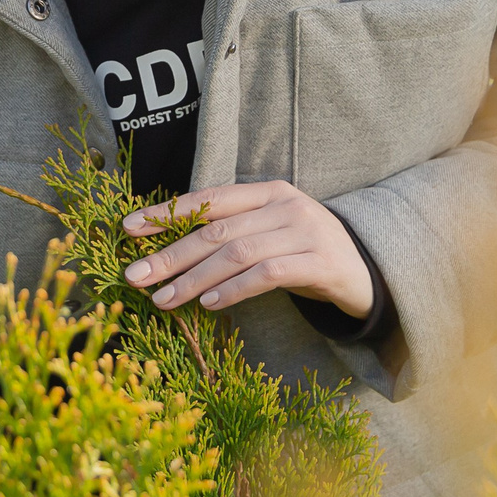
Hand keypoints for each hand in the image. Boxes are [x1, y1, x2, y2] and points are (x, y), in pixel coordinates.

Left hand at [121, 181, 372, 318]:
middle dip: (170, 254)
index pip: (209, 198)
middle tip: (135, 277)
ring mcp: (305, 232)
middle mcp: (286, 206)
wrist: (368, 272)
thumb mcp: (270, 233)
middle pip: (216, 230)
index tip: (128, 228)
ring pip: (237, 253)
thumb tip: (168, 251)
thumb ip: (232, 233)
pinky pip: (268, 274)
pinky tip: (209, 304)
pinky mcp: (320, 263)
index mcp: (269, 192)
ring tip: (164, 299)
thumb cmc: (305, 253)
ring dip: (194, 279)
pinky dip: (234, 289)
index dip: (167, 213)